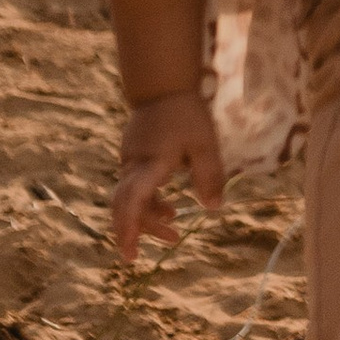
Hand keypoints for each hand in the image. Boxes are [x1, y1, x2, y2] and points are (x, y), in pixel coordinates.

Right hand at [113, 89, 224, 261]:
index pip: (132, 202)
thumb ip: (210, 176)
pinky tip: (168, 207)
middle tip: (155, 248)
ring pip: (131, 199)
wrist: (162, 86)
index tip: (130, 254)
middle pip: (126, 207)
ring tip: (173, 227)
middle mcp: (133, 166)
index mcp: (150, 164)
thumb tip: (214, 208)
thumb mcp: (206, 144)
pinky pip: (135, 188)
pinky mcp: (133, 159)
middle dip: (138, 231)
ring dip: (148, 216)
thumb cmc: (186, 114)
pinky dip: (148, 202)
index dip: (129, 230)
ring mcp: (130, 162)